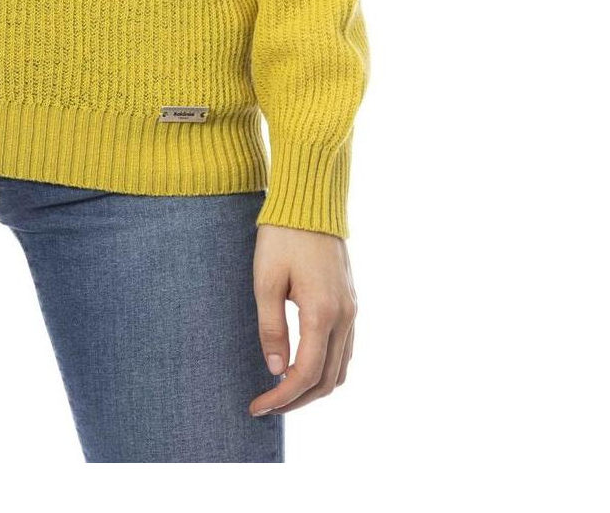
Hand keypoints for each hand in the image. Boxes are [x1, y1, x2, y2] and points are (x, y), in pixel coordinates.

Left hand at [249, 223, 356, 415]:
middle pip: (328, 380)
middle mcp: (344, 316)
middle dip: (298, 400)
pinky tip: (302, 366)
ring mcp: (352, 310)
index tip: (257, 407)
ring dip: (314, 387)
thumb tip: (276, 371)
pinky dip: (326, 368)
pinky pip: (344, 350)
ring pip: (341, 368)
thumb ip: (271, 328)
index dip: (282, 398)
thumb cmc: (282, 236)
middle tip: (267, 405)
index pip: (307, 374)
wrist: (311, 201)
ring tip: (282, 391)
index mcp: (322, 313)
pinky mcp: (350, 302)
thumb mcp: (266, 280)